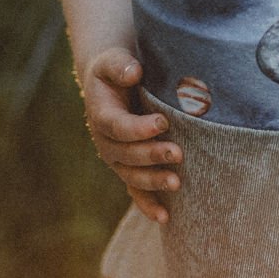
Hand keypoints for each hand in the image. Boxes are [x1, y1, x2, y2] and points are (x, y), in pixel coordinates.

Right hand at [81, 48, 180, 223]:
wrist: (111, 84)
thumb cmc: (117, 70)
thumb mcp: (115, 60)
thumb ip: (121, 65)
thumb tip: (134, 72)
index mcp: (100, 114)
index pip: (117, 126)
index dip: (138, 128)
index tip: (163, 122)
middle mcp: (105, 141)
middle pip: (126, 154)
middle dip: (151, 155)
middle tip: (178, 153)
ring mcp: (117, 159)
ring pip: (131, 175)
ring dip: (153, 181)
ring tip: (177, 182)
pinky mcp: (129, 168)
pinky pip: (136, 191)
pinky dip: (148, 205)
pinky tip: (165, 217)